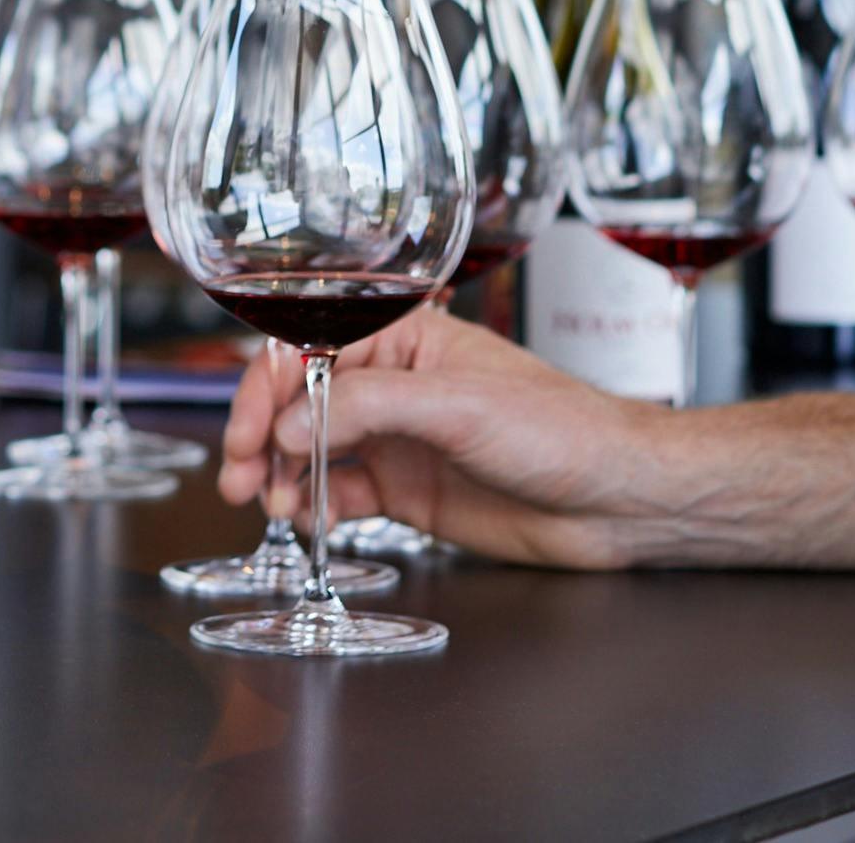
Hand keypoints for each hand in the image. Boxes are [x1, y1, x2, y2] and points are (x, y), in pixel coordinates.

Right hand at [217, 307, 656, 569]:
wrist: (615, 501)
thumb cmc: (561, 430)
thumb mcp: (459, 405)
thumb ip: (369, 409)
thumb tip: (293, 428)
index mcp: (404, 337)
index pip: (308, 351)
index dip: (268, 392)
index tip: (248, 434)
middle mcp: (393, 385)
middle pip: (298, 402)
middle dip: (261, 436)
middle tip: (239, 477)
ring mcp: (397, 438)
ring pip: (310, 450)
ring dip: (279, 474)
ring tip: (267, 504)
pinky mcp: (405, 488)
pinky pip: (338, 492)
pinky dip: (312, 505)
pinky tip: (306, 518)